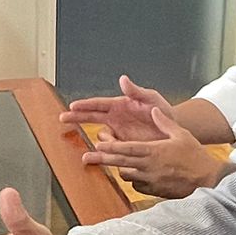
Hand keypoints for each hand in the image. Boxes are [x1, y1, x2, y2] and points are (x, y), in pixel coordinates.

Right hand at [60, 74, 175, 141]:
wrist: (173, 131)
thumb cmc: (163, 112)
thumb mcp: (152, 98)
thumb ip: (136, 91)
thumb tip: (123, 79)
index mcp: (120, 105)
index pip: (98, 104)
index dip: (85, 105)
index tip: (72, 106)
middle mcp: (116, 118)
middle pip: (91, 117)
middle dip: (76, 117)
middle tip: (62, 119)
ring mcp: (118, 132)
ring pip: (101, 136)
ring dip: (101, 141)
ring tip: (105, 146)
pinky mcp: (123, 145)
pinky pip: (110, 149)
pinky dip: (107, 151)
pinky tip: (109, 155)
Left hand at [82, 107, 226, 198]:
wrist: (207, 181)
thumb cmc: (196, 157)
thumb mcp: (181, 134)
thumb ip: (164, 122)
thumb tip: (153, 110)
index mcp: (153, 151)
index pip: (126, 148)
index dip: (110, 146)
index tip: (97, 143)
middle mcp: (148, 167)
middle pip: (120, 162)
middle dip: (102, 159)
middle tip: (87, 158)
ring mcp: (150, 181)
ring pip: (126, 175)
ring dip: (120, 168)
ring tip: (115, 162)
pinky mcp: (154, 191)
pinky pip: (137, 186)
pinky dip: (134, 180)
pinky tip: (136, 175)